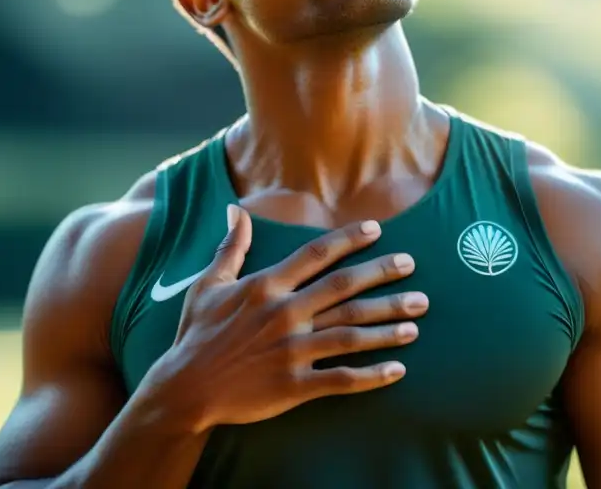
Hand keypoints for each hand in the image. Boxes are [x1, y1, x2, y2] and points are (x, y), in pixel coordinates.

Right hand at [151, 205, 427, 432]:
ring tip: (416, 319)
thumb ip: (229, 248)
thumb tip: (235, 210)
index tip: (377, 230)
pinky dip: (372, 375)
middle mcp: (284, 314)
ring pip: (350, 333)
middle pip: (343, 289)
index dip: (347, 240)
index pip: (315, 254)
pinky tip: (397, 370)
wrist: (184, 389)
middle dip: (382, 276)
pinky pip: (341, 379)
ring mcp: (291, 351)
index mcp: (265, 287)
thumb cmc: (195, 335)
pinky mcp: (294, 386)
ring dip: (387, 326)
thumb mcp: (208, 285)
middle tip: (412, 268)